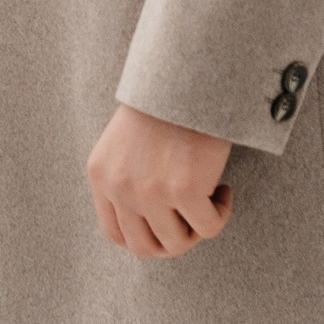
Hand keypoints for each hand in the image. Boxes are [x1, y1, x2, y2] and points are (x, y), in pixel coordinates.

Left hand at [85, 105, 233, 258]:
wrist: (185, 76)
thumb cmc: (163, 106)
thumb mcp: (123, 145)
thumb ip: (124, 180)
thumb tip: (148, 224)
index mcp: (101, 176)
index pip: (115, 235)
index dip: (145, 239)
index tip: (168, 224)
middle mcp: (120, 188)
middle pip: (146, 247)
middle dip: (174, 240)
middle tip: (192, 218)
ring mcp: (150, 192)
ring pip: (178, 243)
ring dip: (197, 229)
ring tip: (208, 200)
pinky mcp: (184, 190)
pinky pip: (208, 227)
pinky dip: (221, 214)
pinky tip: (223, 189)